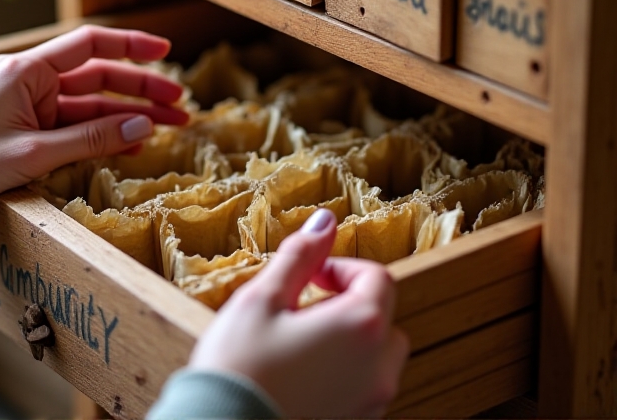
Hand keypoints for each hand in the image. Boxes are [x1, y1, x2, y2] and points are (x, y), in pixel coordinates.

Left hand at [0, 25, 188, 248]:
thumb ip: (91, 138)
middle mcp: (27, 83)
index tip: (166, 53)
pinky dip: (100, 136)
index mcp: (24, 72)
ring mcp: (25, 108)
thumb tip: (143, 125)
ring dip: (126, 117)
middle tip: (180, 107)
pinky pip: (71, 129)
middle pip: (97, 79)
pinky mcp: (22, 132)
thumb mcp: (30, 153)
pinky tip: (130, 144)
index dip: (132, 47)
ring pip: (88, 107)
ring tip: (167, 127)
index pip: (89, 46)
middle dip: (141, 91)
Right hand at [189, 209, 408, 417]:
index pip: (377, 277)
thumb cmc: (239, 365)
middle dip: (349, 303)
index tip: (308, 276)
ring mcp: (370, 402)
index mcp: (362, 327)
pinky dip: (343, 371)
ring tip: (299, 341)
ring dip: (349, 338)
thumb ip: (301, 255)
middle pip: (383, 316)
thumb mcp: (264, 298)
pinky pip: (363, 386)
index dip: (340, 267)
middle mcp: (378, 368)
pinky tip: (301, 372)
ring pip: (377, 355)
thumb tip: (325, 220)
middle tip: (303, 307)